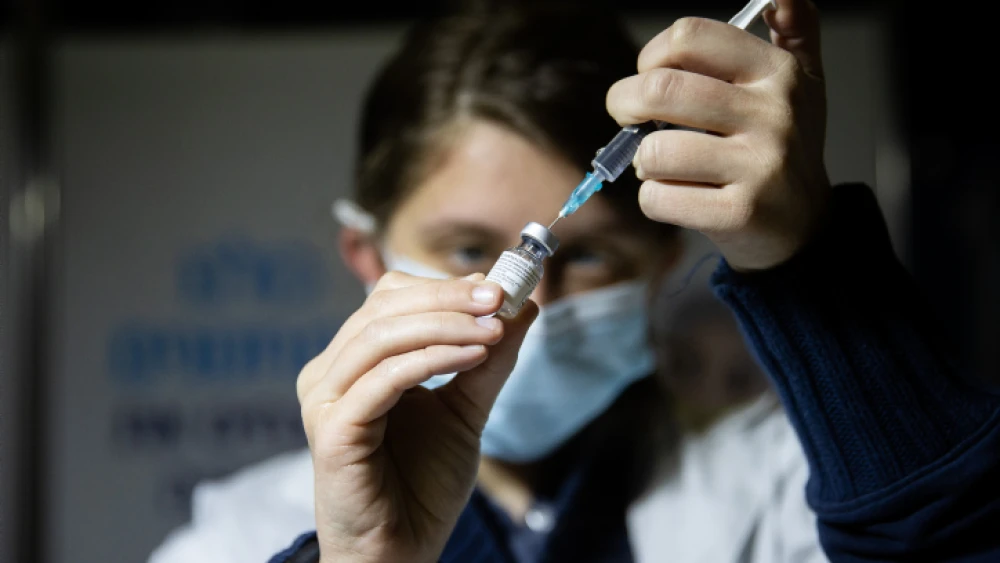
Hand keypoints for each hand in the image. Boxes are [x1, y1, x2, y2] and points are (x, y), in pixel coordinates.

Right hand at [297, 272, 536, 562]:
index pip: (391, 298)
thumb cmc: (423, 484)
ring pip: (382, 336)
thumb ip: (489, 360)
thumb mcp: (465, 409)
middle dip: (448, 299)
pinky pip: (384, 378)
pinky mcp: (333, 429)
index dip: (444, 287)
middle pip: (384, 307)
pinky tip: (472, 357)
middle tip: (500, 300)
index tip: (500, 288)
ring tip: (494, 331)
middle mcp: (330, 373)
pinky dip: (432, 359)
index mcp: (354, 361)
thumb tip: (524, 305)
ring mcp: (325, 400)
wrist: (401, 551)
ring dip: (445, 326)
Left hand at [606, 0, 829, 270]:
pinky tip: (676, 196)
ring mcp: (759, 166)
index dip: (651, 55)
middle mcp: (773, 115)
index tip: (648, 75)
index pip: (690, 38)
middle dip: (624, 103)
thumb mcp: (801, 82)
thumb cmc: (785, 149)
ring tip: (662, 164)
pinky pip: (659, 198)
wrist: (804, 225)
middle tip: (627, 117)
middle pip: (661, 90)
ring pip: (655, 151)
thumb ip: (795, 28)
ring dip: (642, 160)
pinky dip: (653, 198)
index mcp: (777, 73)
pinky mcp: (740, 213)